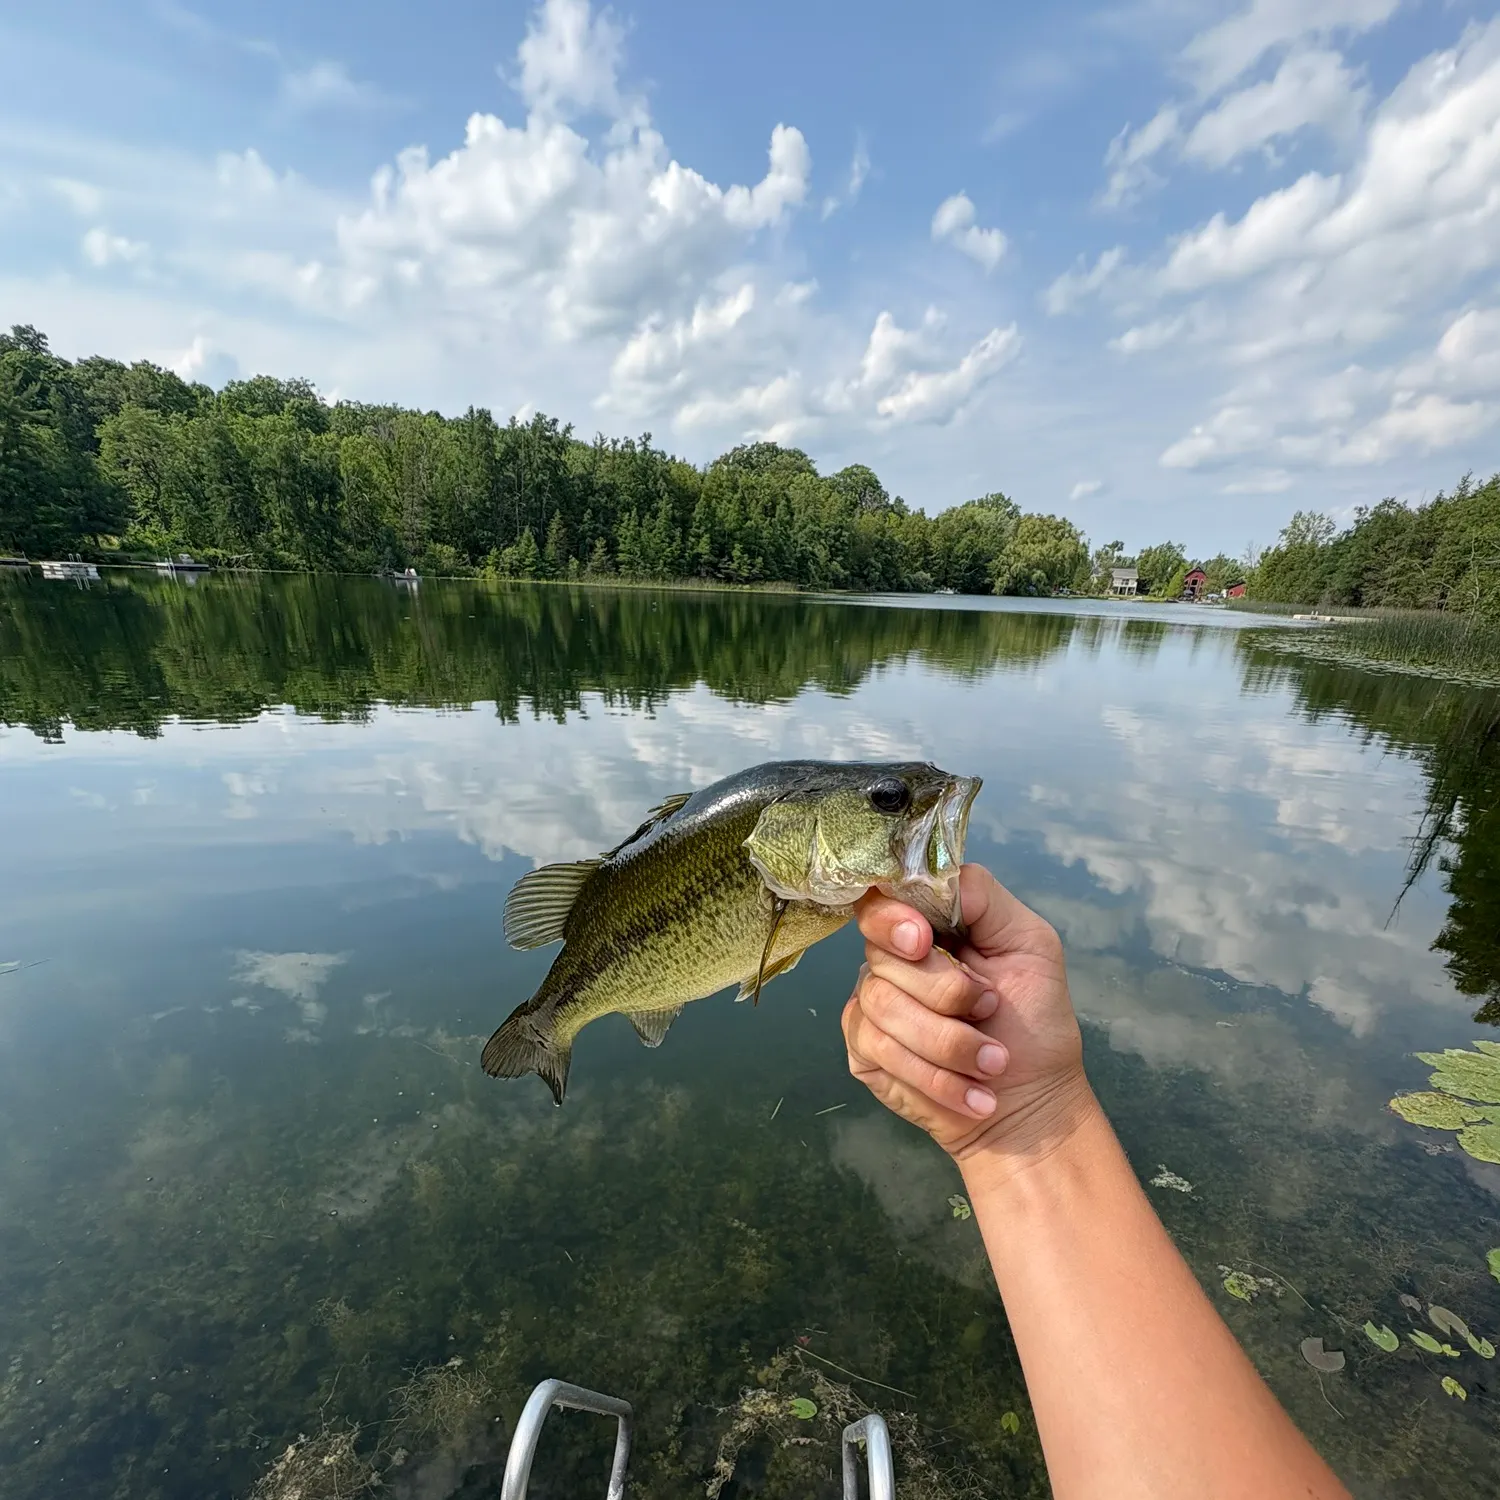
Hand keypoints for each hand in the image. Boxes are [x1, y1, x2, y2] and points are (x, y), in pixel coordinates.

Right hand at [842, 864, 1092, 1164]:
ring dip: (950, 1044)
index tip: (923, 941)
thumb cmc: (1035, 1021)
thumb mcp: (1029, 943)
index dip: (892, 919)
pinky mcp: (864, 1052)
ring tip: (993, 1064)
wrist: (1031, 1102)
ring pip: (882, 1007)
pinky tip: (971, 1094)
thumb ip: (982, 897)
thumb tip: (934, 875)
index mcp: (927, 926)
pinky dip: (935, 1078)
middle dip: (945, 993)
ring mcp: (872, 1005)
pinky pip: (880, 1050)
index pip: (880, 900)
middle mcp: (892, 960)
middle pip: (882, 956)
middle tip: (990, 1011)